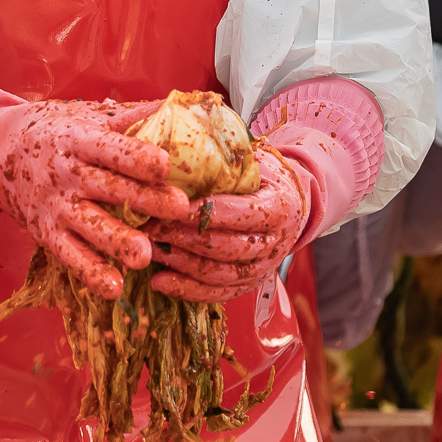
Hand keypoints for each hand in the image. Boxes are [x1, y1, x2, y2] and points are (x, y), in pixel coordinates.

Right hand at [0, 100, 195, 297]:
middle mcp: (66, 173)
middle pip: (108, 188)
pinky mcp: (47, 234)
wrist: (0, 151)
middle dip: (144, 199)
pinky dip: (91, 273)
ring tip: (145, 256)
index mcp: (78, 139)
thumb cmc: (58, 131)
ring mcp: (56, 206)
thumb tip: (177, 106)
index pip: (110, 148)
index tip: (165, 164)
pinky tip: (115, 288)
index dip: (136, 157)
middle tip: (179, 209)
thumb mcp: (86, 116)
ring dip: (117, 242)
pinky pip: (70, 257)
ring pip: (89, 226)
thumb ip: (128, 117)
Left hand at [139, 148, 311, 302]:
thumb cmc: (264, 176)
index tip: (173, 206)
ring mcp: (263, 268)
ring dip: (181, 264)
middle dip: (185, 238)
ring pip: (219, 274)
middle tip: (150, 227)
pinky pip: (217, 294)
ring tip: (149, 250)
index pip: (242, 213)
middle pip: (227, 248)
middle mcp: (275, 243)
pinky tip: (159, 281)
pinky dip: (187, 290)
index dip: (206, 212)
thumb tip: (173, 147)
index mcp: (279, 207)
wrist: (291, 201)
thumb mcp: (253, 159)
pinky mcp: (248, 284)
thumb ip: (224, 159)